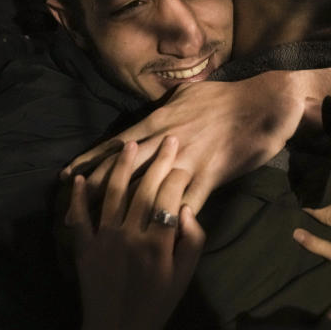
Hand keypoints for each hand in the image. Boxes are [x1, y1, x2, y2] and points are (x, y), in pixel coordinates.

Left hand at [62, 70, 308, 212]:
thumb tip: (145, 117)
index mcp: (158, 122)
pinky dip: (170, 219)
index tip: (68, 175)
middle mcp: (166, 144)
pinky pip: (185, 204)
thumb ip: (163, 108)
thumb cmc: (225, 97)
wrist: (262, 105)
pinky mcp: (208, 178)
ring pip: (148, 190)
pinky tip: (154, 235)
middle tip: (72, 210)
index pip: (115, 145)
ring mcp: (187, 163)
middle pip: (123, 171)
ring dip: (127, 210)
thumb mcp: (186, 94)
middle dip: (98, 191)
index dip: (92, 161)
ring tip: (106, 232)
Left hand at [64, 137, 205, 329]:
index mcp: (158, 244)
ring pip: (113, 194)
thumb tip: (184, 208)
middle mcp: (131, 235)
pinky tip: (81, 178)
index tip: (182, 157)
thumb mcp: (185, 277)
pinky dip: (79, 196)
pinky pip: (81, 217)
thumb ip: (192, 241)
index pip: (169, 197)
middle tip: (167, 140)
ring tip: (130, 145)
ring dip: (122, 167)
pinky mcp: (84, 248)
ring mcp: (104, 240)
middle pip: (144, 189)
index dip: (177, 174)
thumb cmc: (157, 305)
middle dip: (157, 161)